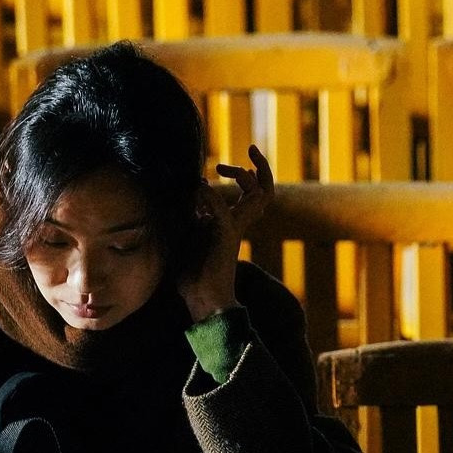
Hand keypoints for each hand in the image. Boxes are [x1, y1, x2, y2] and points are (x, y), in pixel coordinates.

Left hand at [181, 144, 274, 320]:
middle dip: (262, 169)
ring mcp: (234, 231)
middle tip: (251, 152)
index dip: (244, 174)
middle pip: (265, 193)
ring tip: (223, 165)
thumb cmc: (191, 274)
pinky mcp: (224, 239)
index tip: (222, 164)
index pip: (251, 194)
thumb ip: (191, 216)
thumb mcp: (187, 235)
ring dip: (244, 176)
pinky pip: (223, 212)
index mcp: (232, 223)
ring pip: (259, 197)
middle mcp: (239, 224)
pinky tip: (198, 187)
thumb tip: (188, 192)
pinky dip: (211, 196)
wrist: (201, 300)